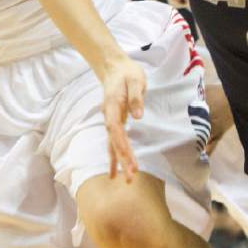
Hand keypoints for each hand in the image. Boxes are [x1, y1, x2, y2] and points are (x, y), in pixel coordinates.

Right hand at [98, 56, 145, 181]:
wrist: (115, 67)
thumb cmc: (127, 73)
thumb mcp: (136, 80)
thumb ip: (136, 97)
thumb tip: (138, 116)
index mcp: (113, 106)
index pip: (115, 130)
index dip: (121, 146)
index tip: (128, 160)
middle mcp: (109, 116)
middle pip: (114, 141)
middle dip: (122, 160)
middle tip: (130, 178)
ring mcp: (111, 120)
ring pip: (113, 144)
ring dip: (119, 161)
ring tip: (125, 180)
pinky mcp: (115, 122)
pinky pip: (115, 142)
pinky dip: (116, 156)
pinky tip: (116, 170)